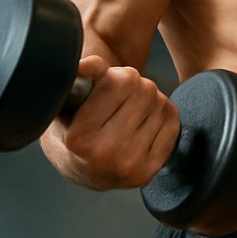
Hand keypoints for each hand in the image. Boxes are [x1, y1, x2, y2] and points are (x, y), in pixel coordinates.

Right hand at [41, 55, 179, 189]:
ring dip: (148, 99)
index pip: (120, 83)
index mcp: (80, 138)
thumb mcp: (64, 104)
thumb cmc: (70, 130)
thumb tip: (93, 63)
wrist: (83, 174)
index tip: (103, 82)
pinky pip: (172, 121)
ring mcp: (132, 165)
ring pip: (160, 103)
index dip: (113, 75)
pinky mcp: (151, 171)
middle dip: (133, 85)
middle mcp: (107, 154)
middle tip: (118, 95)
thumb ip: (80, 78)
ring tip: (128, 110)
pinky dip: (161, 114)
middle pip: (144, 90)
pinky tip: (142, 123)